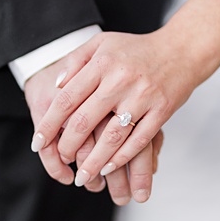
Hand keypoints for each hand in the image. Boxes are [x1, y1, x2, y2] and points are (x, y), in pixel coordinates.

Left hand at [33, 30, 204, 187]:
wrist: (182, 49)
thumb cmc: (138, 49)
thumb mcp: (102, 43)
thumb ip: (76, 60)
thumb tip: (56, 86)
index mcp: (102, 63)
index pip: (66, 99)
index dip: (49, 124)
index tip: (38, 142)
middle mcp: (121, 80)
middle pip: (85, 121)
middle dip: (68, 146)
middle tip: (62, 159)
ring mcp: (143, 97)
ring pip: (112, 137)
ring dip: (95, 161)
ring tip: (83, 177)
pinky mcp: (162, 110)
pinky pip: (139, 140)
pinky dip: (122, 157)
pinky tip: (109, 167)